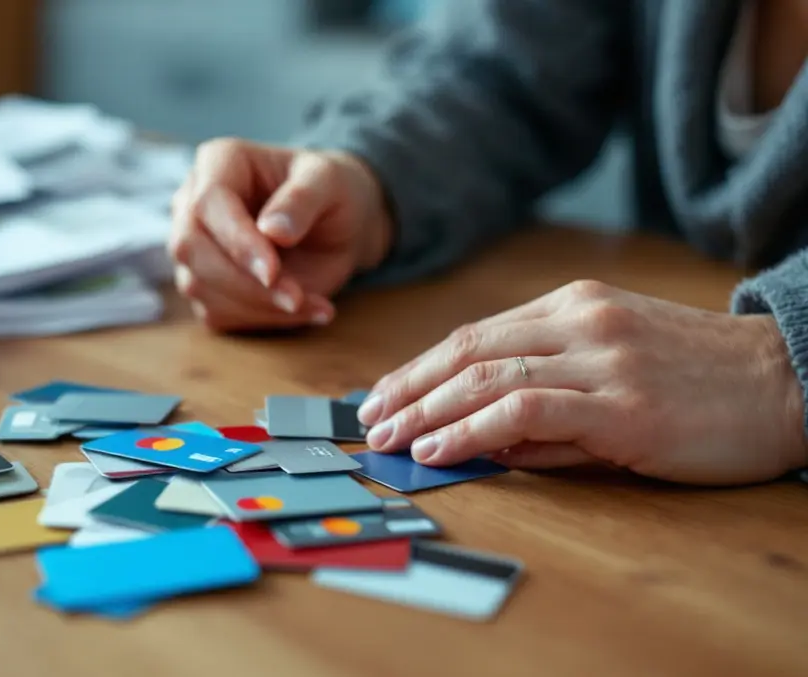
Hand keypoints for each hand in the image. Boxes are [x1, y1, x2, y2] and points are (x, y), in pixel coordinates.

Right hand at [168, 138, 392, 331]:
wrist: (339, 224)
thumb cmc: (332, 191)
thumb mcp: (330, 182)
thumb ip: (302, 199)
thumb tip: (272, 230)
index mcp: (219, 162)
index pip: (208, 204)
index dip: (237, 242)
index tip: (273, 273)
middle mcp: (193, 202)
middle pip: (191, 249)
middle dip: (243, 282)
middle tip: (297, 298)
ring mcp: (195, 247)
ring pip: (199, 287)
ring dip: (257, 306)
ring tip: (314, 305)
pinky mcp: (206, 286)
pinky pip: (217, 313)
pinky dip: (262, 320)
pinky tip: (305, 311)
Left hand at [357, 280, 807, 485]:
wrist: (791, 381)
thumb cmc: (700, 381)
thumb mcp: (616, 367)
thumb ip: (547, 395)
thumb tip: (480, 437)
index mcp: (574, 307)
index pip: (474, 335)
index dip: (419, 368)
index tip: (383, 395)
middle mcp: (581, 322)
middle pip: (467, 351)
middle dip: (408, 389)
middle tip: (368, 421)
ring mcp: (602, 360)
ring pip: (487, 377)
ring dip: (427, 411)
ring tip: (390, 439)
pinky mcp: (623, 406)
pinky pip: (526, 410)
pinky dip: (472, 429)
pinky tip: (439, 448)